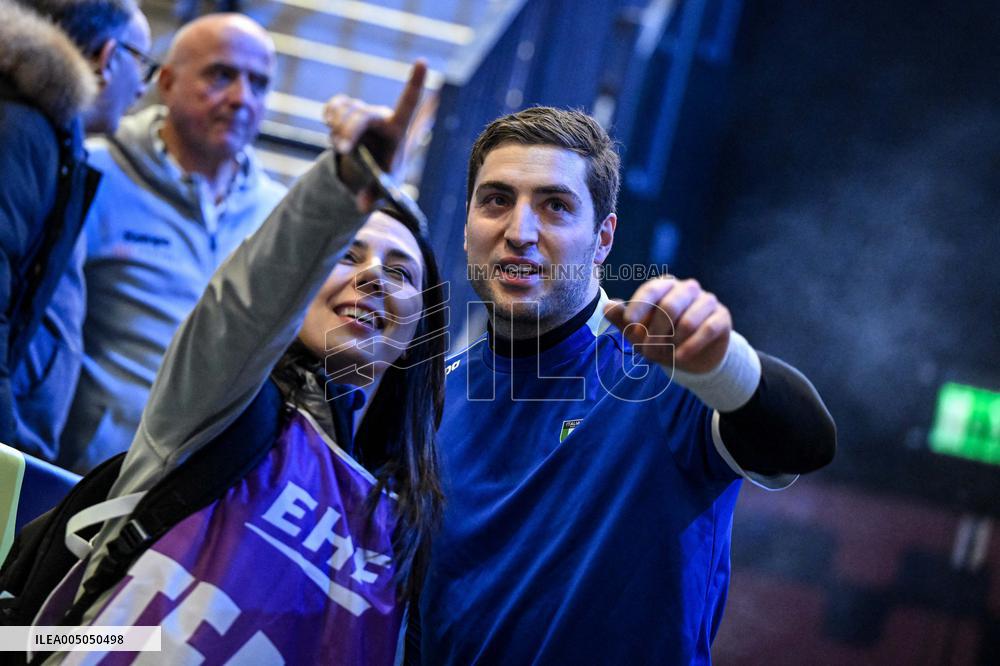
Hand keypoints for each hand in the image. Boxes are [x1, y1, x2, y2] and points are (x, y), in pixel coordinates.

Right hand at [323, 60, 426, 210]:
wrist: (370, 168)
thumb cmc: (383, 176)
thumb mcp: (382, 190)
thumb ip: (373, 198)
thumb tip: (362, 207)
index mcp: (398, 130)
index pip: (408, 103)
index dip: (415, 82)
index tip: (423, 61)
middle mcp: (382, 116)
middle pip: (363, 115)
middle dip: (350, 130)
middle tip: (341, 148)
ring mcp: (364, 110)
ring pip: (346, 110)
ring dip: (339, 128)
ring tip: (340, 147)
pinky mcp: (347, 109)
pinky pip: (335, 106)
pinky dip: (330, 115)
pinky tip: (329, 125)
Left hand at [603, 277, 731, 373]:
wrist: (693, 357)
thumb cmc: (662, 339)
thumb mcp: (640, 333)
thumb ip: (623, 320)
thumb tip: (607, 306)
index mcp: (664, 286)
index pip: (651, 290)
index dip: (639, 306)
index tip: (628, 323)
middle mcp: (687, 288)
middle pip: (670, 306)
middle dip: (656, 333)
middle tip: (648, 352)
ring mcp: (707, 301)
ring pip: (689, 320)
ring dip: (673, 343)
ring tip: (666, 355)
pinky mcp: (722, 317)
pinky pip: (708, 330)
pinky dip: (691, 346)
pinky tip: (680, 357)